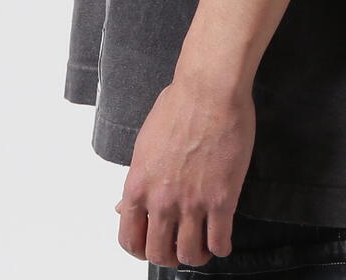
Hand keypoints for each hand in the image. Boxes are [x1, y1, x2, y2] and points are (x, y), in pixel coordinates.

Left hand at [114, 74, 255, 267]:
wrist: (210, 89)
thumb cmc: (179, 105)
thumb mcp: (145, 143)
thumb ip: (137, 181)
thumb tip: (123, 206)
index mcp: (139, 185)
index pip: (130, 239)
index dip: (141, 250)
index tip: (152, 247)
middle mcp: (162, 200)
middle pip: (160, 254)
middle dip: (170, 256)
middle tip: (180, 247)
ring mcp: (192, 202)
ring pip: (191, 254)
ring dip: (197, 256)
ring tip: (204, 246)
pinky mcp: (222, 199)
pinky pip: (220, 241)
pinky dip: (221, 247)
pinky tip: (223, 238)